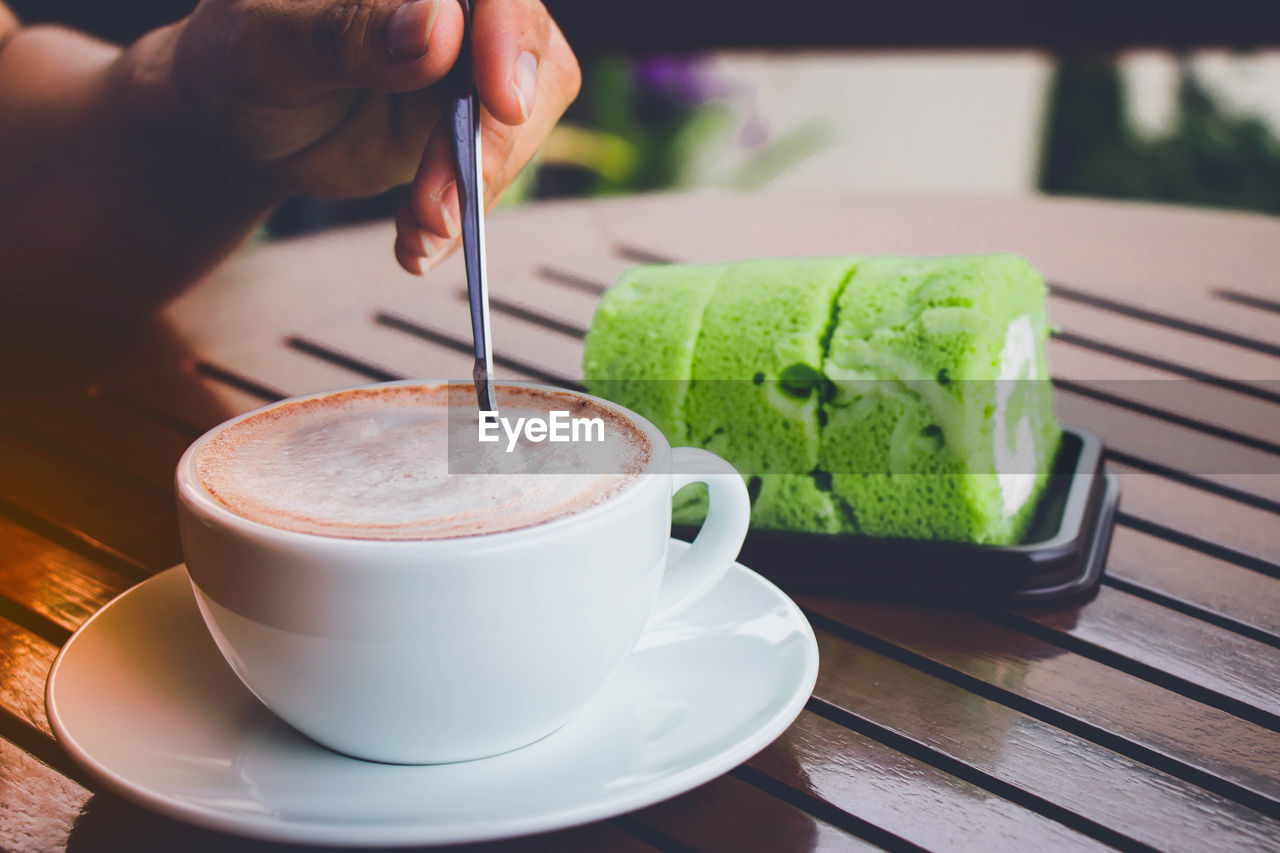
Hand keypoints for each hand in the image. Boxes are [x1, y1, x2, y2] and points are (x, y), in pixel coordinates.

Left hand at [161, 0, 579, 272]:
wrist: (238, 128)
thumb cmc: (238, 63)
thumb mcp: (271, 44)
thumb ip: (350, 31)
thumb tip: (437, 23)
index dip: (511, 42)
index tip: (503, 105)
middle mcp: (454, 6)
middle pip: (527, 60)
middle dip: (489, 145)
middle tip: (438, 207)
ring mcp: (469, 63)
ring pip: (521, 121)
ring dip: (474, 189)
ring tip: (418, 233)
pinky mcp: (470, 120)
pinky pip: (494, 167)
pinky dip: (461, 215)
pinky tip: (417, 241)